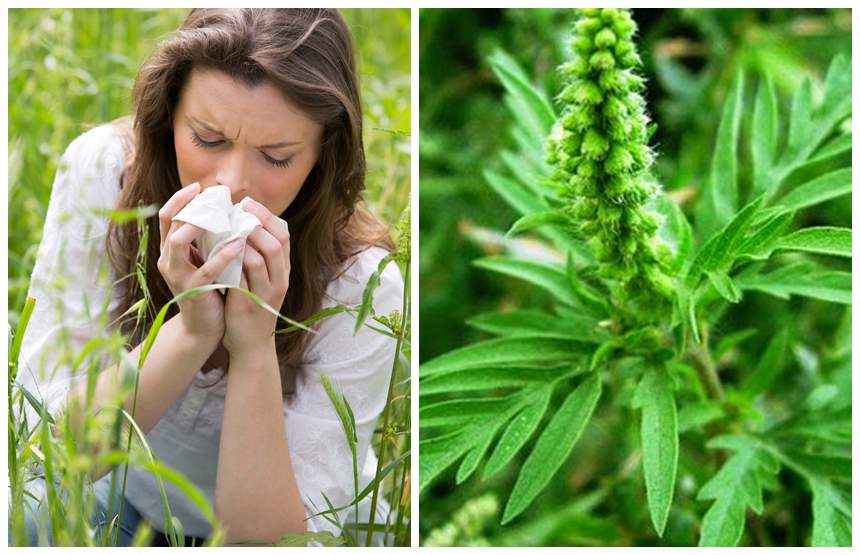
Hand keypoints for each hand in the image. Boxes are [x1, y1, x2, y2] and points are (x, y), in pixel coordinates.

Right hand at [157, 182, 240, 343]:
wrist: (204, 328)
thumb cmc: (208, 289)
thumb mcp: (204, 260)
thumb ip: (207, 239)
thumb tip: (224, 210)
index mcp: (170, 250)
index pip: (167, 216)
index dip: (181, 198)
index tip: (200, 186)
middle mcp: (168, 260)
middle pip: (172, 223)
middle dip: (193, 206)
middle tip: (215, 197)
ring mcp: (177, 275)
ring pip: (178, 241)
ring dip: (200, 224)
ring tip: (222, 215)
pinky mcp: (193, 291)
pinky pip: (205, 269)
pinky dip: (222, 255)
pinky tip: (239, 244)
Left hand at [223, 199, 290, 356]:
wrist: (251, 344)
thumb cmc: (251, 306)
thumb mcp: (262, 280)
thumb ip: (258, 256)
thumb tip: (243, 225)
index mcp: (283, 271)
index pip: (284, 236)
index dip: (267, 216)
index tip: (249, 203)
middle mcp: (280, 280)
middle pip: (276, 242)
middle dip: (257, 221)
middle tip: (239, 207)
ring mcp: (266, 292)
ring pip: (261, 257)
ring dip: (244, 238)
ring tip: (228, 224)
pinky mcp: (249, 303)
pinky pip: (242, 276)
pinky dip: (232, 260)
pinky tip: (218, 249)